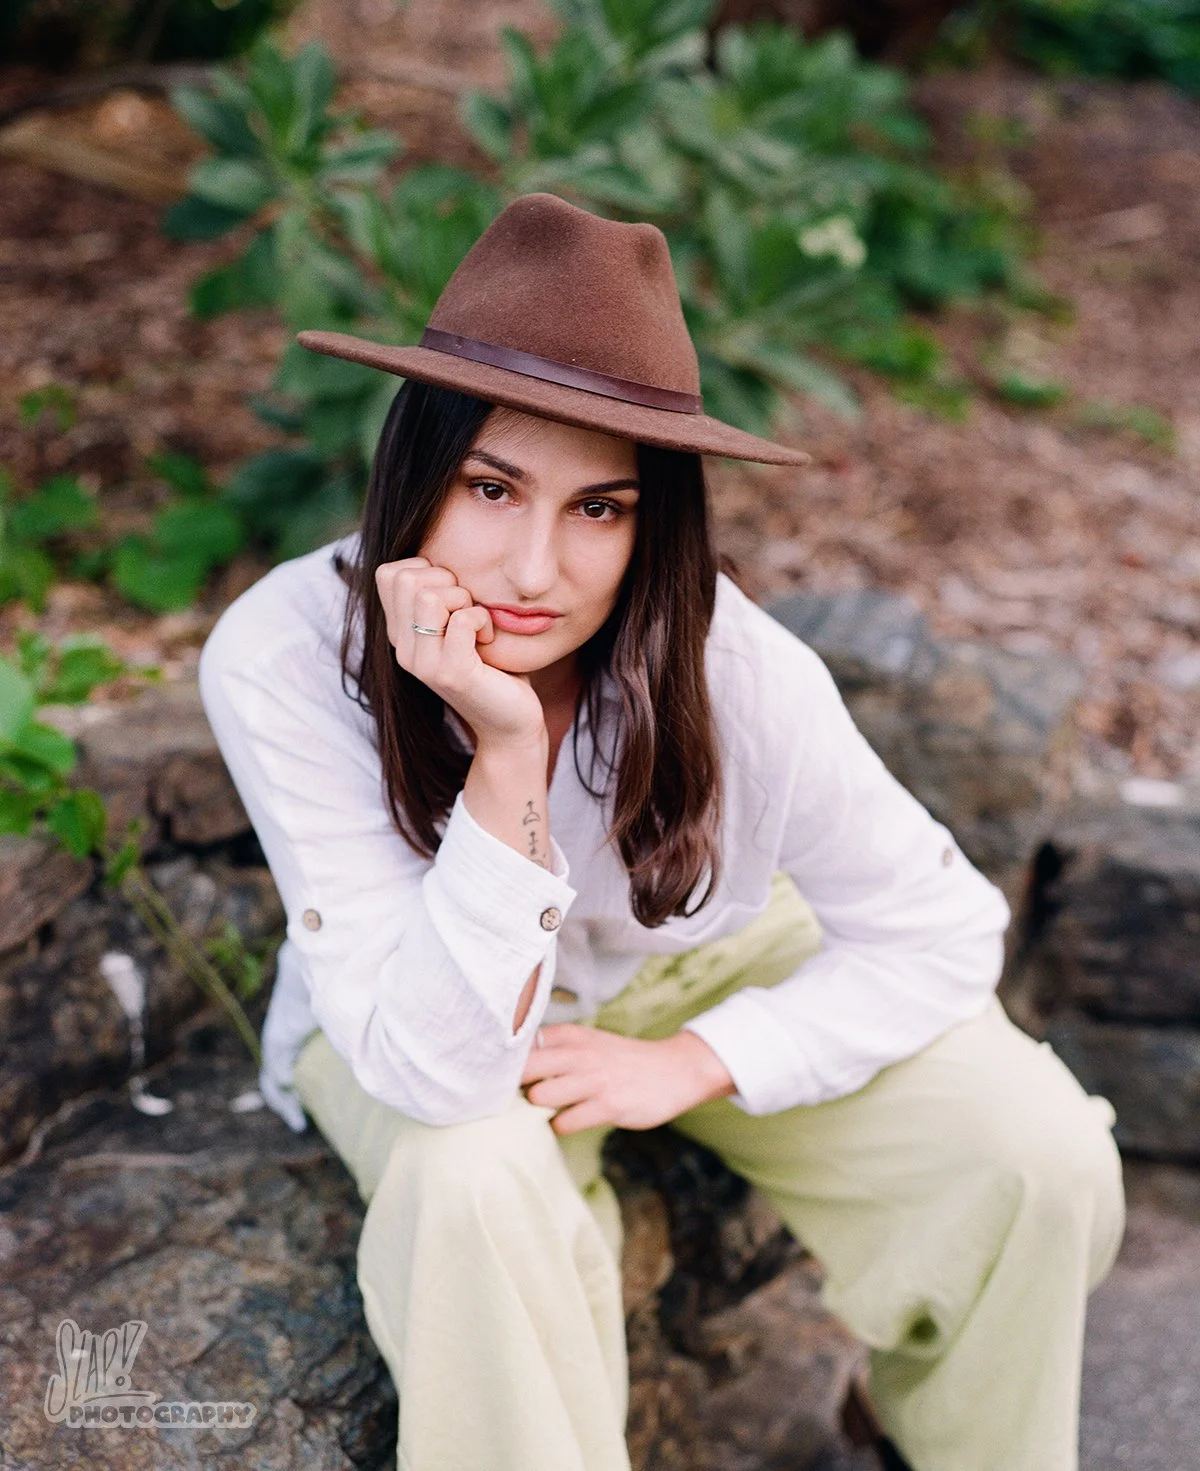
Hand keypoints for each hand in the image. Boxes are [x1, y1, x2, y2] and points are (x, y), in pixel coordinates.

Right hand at [375, 556, 545, 748]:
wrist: (510, 724)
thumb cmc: (493, 668)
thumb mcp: (459, 625)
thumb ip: (441, 596)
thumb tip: (436, 552)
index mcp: (400, 634)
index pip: (388, 573)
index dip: (427, 569)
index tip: (453, 596)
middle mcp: (402, 649)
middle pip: (406, 579)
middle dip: (447, 582)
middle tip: (468, 608)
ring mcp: (423, 664)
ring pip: (428, 596)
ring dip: (464, 600)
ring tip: (477, 624)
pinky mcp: (451, 674)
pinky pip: (462, 620)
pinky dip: (483, 620)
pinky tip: (489, 639)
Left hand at [520, 1025, 735, 1134]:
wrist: (675, 1070)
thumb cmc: (621, 1060)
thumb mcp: (588, 1043)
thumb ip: (552, 1050)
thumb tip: (509, 1067)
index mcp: (571, 1035)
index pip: (520, 1044)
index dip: (504, 1064)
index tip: (500, 1076)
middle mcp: (579, 1053)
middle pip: (523, 1069)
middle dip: (513, 1088)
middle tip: (517, 1098)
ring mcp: (594, 1079)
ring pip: (539, 1096)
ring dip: (537, 1109)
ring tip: (549, 1109)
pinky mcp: (608, 1106)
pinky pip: (563, 1123)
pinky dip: (560, 1126)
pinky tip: (570, 1120)